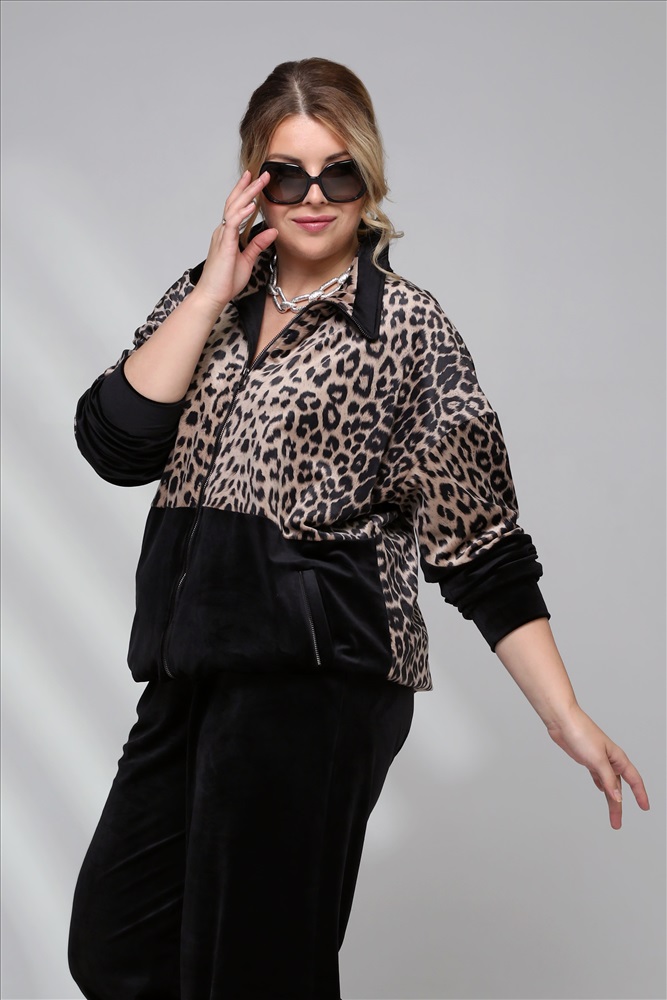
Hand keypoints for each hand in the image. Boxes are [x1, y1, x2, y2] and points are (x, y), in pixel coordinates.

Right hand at [193, 170, 277, 313]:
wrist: (212, 296)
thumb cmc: (225, 281)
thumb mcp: (247, 260)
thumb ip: (258, 244)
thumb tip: (272, 230)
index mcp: (228, 234)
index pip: (237, 207)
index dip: (246, 192)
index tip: (257, 180)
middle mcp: (223, 231)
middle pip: (235, 202)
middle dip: (249, 186)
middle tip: (263, 173)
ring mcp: (222, 236)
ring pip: (234, 208)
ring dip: (248, 193)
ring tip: (260, 181)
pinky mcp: (224, 244)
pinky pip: (232, 223)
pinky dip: (242, 213)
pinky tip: (251, 205)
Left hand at [546, 705, 649, 829]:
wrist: (562, 721)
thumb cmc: (581, 734)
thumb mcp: (597, 760)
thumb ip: (608, 780)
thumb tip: (618, 798)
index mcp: (617, 758)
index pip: (634, 780)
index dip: (641, 794)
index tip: (645, 808)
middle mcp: (610, 760)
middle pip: (619, 787)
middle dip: (618, 806)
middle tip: (617, 824)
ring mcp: (598, 760)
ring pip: (608, 784)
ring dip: (610, 799)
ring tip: (612, 815)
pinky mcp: (586, 759)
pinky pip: (598, 776)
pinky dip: (601, 785)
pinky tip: (602, 790)